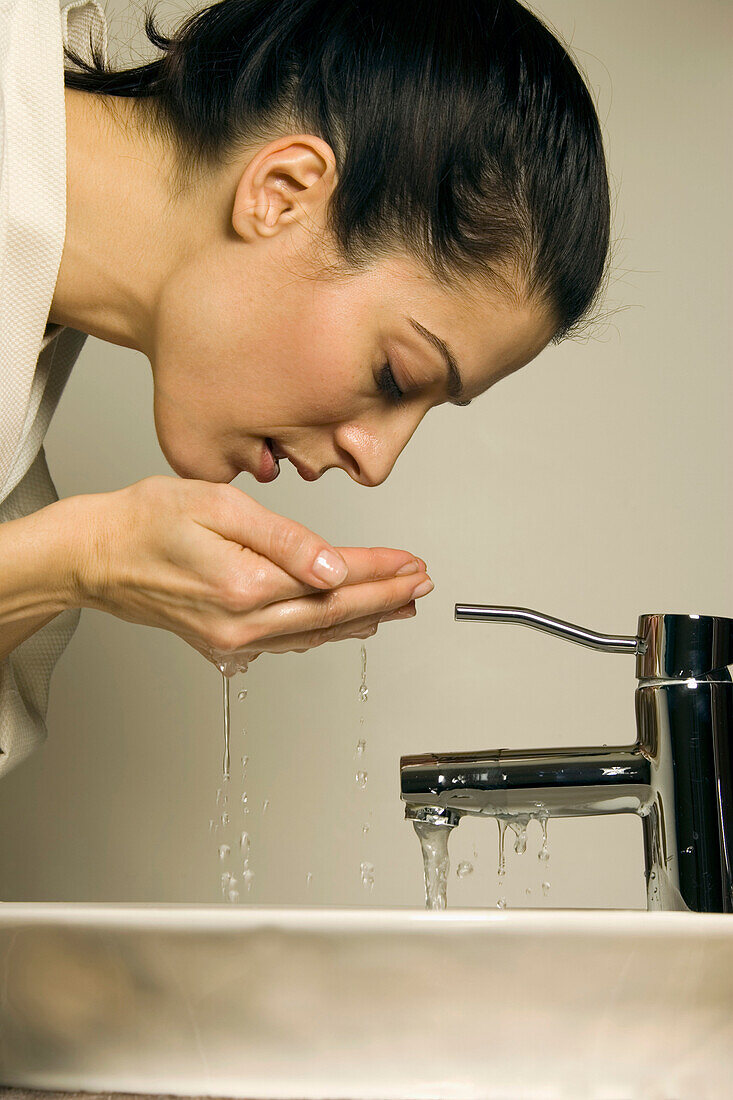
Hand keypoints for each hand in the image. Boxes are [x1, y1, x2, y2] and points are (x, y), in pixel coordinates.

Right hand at [65, 476, 431, 671]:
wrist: (94, 555)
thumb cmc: (146, 520)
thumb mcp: (216, 507)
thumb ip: (283, 539)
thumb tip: (335, 568)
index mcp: (244, 586)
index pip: (334, 581)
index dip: (380, 572)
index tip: (412, 563)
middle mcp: (241, 624)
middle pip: (333, 613)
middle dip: (385, 598)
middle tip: (422, 585)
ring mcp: (232, 640)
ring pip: (315, 634)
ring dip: (363, 619)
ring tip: (399, 605)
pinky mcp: (223, 643)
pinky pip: (289, 642)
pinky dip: (325, 633)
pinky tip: (346, 624)